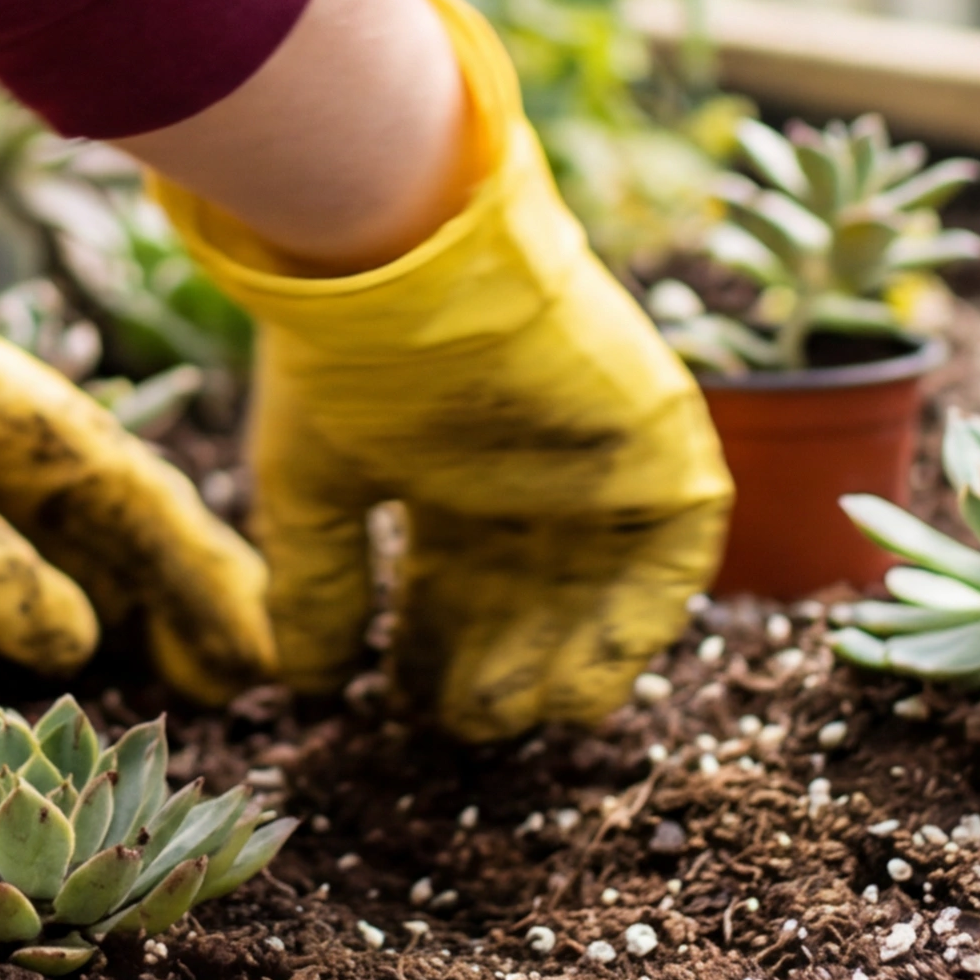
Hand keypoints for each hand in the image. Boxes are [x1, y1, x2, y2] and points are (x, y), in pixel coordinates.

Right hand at [153, 0, 727, 740]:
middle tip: (458, 723)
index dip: (430, 656)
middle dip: (494, 670)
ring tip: (512, 710)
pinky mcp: (660, 447)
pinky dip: (636, 626)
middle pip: (527, 602)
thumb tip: (303, 686)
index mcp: (449, 476)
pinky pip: (676, 557)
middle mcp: (527, 474)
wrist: (405, 256)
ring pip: (599, 592)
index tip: (398, 711)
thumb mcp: (313, 488)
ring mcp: (599, 463)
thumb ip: (318, 585)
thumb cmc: (345, 360)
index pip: (454, 590)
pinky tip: (580, 682)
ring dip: (562, 662)